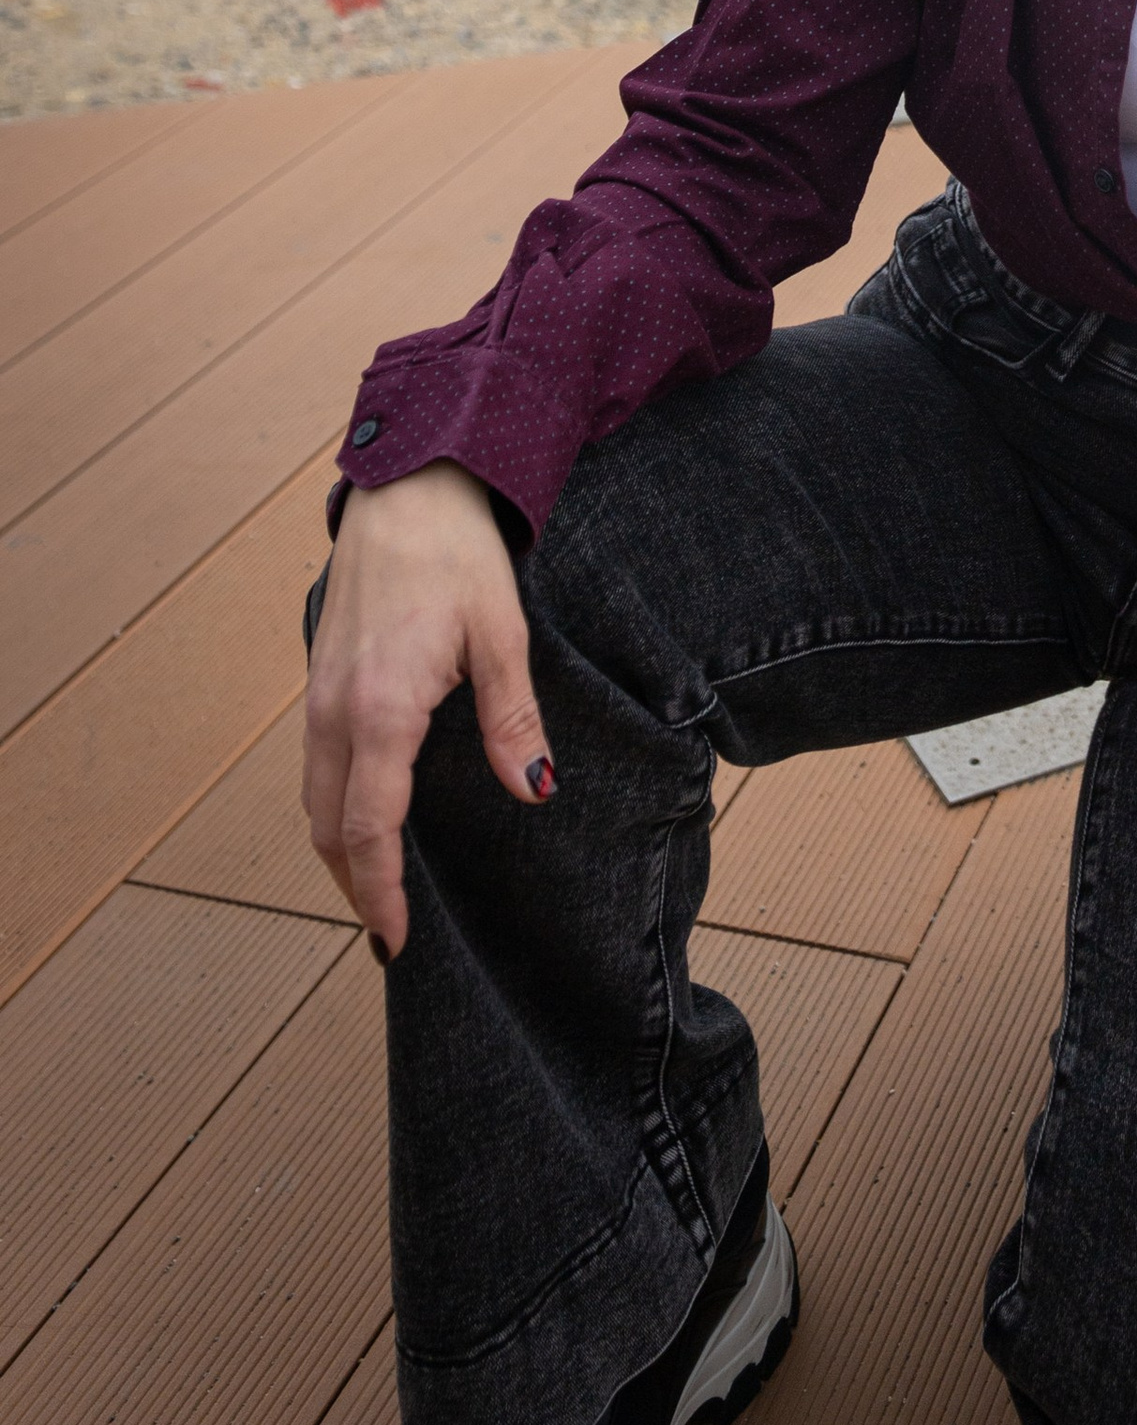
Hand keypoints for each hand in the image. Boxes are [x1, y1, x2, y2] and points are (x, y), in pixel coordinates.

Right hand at [302, 460, 553, 955]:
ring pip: (314, 797)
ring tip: (378, 884)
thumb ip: (511, 719)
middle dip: (354, 884)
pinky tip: (367, 810)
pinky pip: (315, 762)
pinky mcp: (319, 677)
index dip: (380, 891)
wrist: (407, 484)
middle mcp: (335, 710)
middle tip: (389, 928)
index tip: (395, 940)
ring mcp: (318, 693)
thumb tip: (533, 790)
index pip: (370, 827)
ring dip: (339, 847)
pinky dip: (333, 804)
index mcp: (381, 708)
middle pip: (328, 826)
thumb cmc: (456, 552)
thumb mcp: (501, 634)